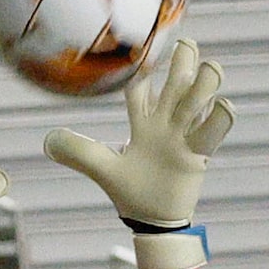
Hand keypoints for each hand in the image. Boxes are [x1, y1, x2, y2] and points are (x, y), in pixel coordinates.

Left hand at [43, 38, 233, 227]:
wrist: (153, 222)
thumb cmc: (130, 192)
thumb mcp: (102, 168)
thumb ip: (77, 152)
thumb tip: (46, 140)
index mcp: (142, 121)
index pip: (140, 84)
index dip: (141, 66)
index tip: (140, 52)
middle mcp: (165, 121)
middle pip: (178, 78)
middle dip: (185, 58)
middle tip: (186, 46)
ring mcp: (184, 134)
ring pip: (201, 94)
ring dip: (206, 80)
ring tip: (207, 73)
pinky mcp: (200, 152)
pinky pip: (216, 128)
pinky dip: (222, 114)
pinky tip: (222, 106)